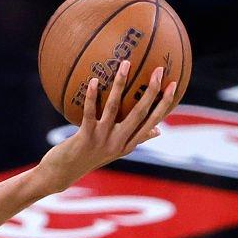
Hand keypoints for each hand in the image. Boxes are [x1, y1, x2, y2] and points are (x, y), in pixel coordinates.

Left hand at [34, 60, 177, 192]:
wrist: (63, 174)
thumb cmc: (89, 158)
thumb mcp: (115, 151)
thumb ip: (136, 139)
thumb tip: (159, 130)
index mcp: (129, 144)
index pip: (153, 121)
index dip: (164, 103)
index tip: (174, 84)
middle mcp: (119, 142)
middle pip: (140, 113)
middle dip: (151, 91)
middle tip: (158, 69)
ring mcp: (103, 139)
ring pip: (114, 108)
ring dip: (120, 84)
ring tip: (125, 64)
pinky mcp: (86, 137)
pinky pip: (90, 112)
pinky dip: (92, 96)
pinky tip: (93, 80)